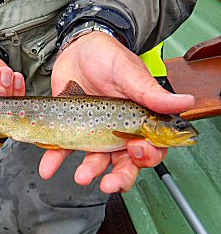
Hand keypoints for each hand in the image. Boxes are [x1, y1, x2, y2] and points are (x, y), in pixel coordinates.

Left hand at [39, 32, 194, 192]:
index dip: (146, 156)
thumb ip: (150, 92)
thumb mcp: (127, 72)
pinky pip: (65, 148)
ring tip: (82, 177)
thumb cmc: (107, 58)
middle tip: (110, 184)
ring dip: (90, 171)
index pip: (150, 147)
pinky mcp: (72, 129)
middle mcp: (118, 131)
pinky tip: (49, 168)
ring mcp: (94, 132)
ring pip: (96, 160)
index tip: (136, 150)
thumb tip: (185, 102)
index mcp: (137, 119)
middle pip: (124, 163)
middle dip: (119, 177)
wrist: (77, 49)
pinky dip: (56, 160)